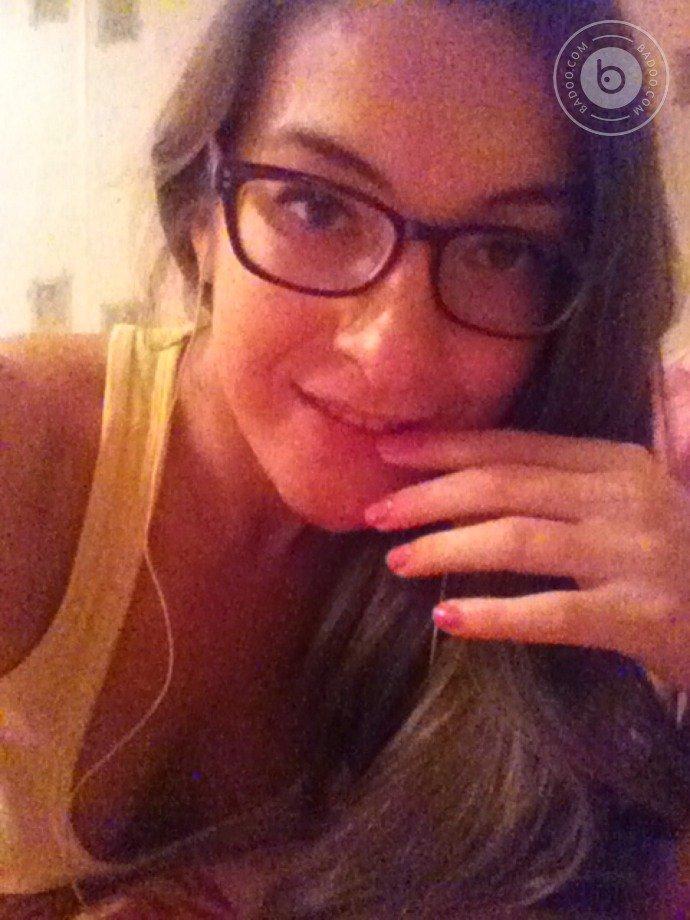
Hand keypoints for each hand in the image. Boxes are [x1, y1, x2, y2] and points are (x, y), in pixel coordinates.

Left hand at [363, 428, 689, 690]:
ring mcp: (635, 555)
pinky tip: (448, 621)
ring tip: (396, 560)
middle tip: (373, 511)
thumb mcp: (631, 505)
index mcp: (617, 463)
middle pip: (505, 487)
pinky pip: (553, 614)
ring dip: (446, 549)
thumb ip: (566, 489)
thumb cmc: (682, 558)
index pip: (515, 447)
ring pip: (518, 542)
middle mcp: (624, 498)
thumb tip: (470, 491)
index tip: (388, 451)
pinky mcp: (643, 616)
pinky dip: (494, 617)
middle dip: (430, 496)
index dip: (446, 447)